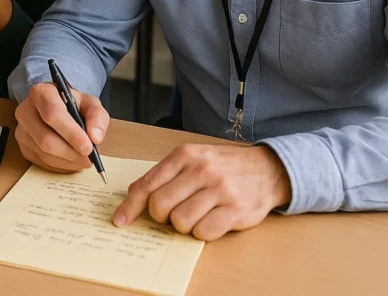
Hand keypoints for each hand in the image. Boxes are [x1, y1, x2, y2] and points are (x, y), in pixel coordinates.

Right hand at [14, 82, 108, 172]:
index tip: (88, 147)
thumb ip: (97, 117)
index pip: (52, 114)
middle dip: (70, 152)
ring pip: (43, 153)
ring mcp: (21, 129)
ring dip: (67, 161)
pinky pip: (41, 161)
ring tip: (83, 160)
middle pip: (45, 138)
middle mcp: (25, 110)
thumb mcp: (89, 104)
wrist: (57, 108)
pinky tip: (71, 160)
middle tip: (89, 159)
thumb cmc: (72, 105)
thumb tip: (95, 137)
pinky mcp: (22, 146)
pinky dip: (60, 165)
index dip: (71, 133)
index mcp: (41, 93)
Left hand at [113, 143, 292, 240]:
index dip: (130, 206)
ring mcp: (219, 190)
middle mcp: (201, 170)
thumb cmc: (223, 166)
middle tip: (170, 215)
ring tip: (195, 215)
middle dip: (160, 217)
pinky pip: (204, 232)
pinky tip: (210, 220)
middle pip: (161, 205)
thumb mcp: (193, 158)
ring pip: (181, 221)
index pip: (148, 184)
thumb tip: (135, 195)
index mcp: (185, 155)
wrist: (267, 169)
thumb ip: (165, 174)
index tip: (120, 220)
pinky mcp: (235, 210)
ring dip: (183, 225)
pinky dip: (202, 232)